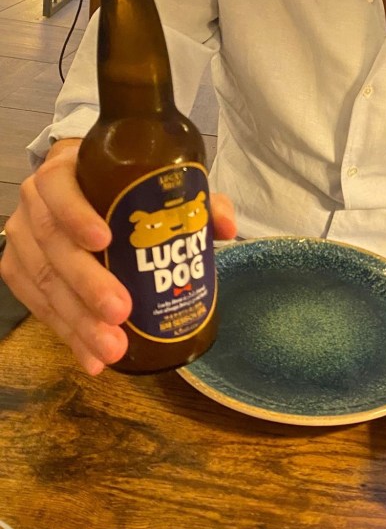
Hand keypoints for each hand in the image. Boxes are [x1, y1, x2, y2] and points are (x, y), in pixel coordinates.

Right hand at [0, 139, 236, 375]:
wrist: (82, 191)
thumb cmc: (123, 185)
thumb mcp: (155, 181)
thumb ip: (191, 198)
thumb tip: (223, 226)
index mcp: (65, 170)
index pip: (58, 186)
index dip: (76, 214)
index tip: (106, 240)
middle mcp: (36, 203)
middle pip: (52, 243)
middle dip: (87, 283)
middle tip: (121, 312)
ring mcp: (22, 238)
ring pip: (43, 281)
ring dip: (78, 320)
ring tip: (112, 348)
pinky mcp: (17, 270)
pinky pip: (37, 306)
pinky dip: (67, 334)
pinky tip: (92, 358)